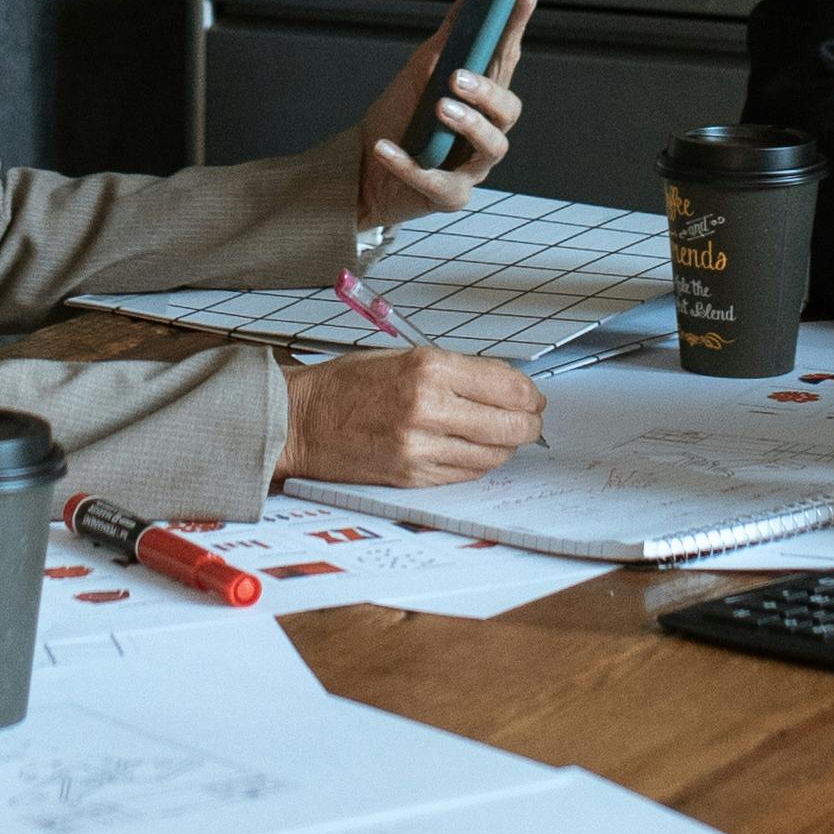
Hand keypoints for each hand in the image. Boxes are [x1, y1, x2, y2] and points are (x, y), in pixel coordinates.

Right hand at [280, 339, 547, 488]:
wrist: (299, 421)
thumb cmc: (345, 385)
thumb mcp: (403, 357)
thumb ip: (455, 371)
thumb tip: (506, 386)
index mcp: (428, 368)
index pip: (507, 386)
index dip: (530, 394)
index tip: (533, 396)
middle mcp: (428, 408)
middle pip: (510, 425)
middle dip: (529, 424)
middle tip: (530, 420)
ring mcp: (420, 447)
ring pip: (493, 455)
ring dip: (505, 446)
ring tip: (501, 436)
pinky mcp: (412, 476)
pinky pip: (466, 474)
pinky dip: (478, 463)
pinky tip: (472, 451)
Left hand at [355, 4, 532, 234]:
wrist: (362, 166)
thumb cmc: (398, 117)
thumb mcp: (418, 73)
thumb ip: (447, 41)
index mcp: (480, 97)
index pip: (506, 60)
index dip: (517, 29)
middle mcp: (484, 131)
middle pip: (508, 110)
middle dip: (488, 91)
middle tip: (457, 77)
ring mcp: (471, 166)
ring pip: (492, 147)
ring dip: (468, 124)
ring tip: (439, 109)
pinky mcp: (449, 195)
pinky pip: (440, 182)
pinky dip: (410, 165)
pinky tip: (387, 149)